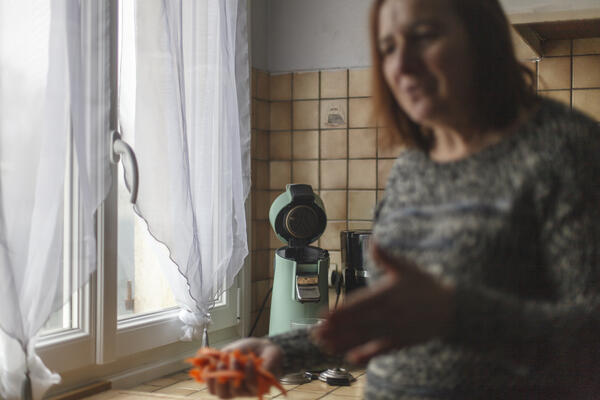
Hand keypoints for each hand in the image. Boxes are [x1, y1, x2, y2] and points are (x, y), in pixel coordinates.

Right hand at [207, 338, 283, 398]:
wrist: (264, 346)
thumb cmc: (245, 351)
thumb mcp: (227, 351)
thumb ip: (215, 358)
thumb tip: (198, 360)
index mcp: (225, 381)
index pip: (213, 389)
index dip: (208, 380)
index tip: (208, 366)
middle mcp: (234, 388)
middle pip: (222, 394)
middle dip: (219, 380)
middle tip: (220, 363)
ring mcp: (247, 390)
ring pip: (235, 390)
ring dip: (233, 373)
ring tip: (235, 359)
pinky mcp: (260, 387)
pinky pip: (251, 384)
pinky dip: (248, 371)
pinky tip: (249, 360)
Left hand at [313, 243, 454, 364]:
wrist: (453, 309)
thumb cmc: (426, 286)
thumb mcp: (407, 268)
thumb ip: (386, 257)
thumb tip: (373, 240)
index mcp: (387, 294)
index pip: (359, 304)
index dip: (340, 311)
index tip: (324, 315)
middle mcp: (389, 314)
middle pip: (357, 323)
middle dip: (336, 329)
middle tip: (316, 333)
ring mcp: (395, 330)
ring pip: (365, 337)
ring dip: (343, 342)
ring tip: (325, 345)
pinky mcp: (402, 342)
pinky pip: (381, 350)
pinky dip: (367, 354)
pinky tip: (351, 358)